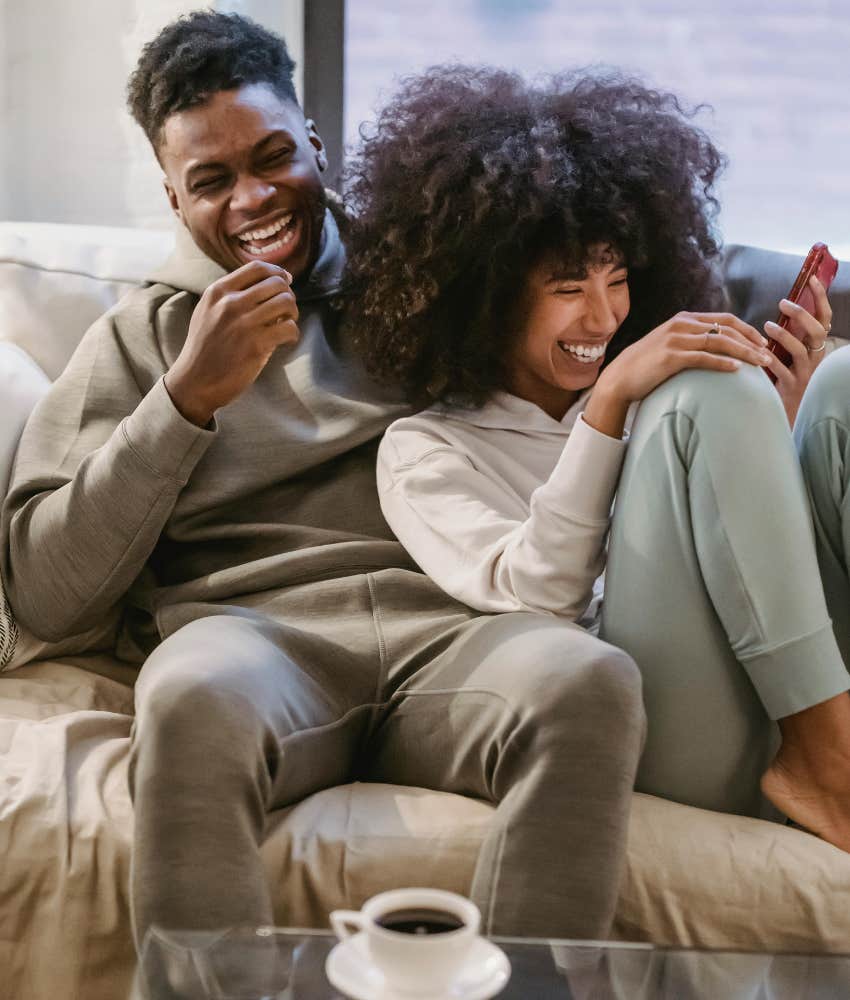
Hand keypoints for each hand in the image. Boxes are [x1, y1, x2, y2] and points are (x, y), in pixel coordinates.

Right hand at [164, 261, 298, 425]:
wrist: (194, 382)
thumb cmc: (205, 349)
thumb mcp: (207, 312)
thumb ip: (229, 297)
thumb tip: (266, 286)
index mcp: (218, 291)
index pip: (257, 268)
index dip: (278, 272)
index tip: (286, 281)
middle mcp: (231, 303)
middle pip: (277, 283)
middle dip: (288, 294)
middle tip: (286, 310)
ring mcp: (244, 323)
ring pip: (286, 302)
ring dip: (293, 313)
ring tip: (287, 324)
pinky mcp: (256, 345)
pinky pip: (289, 328)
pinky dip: (293, 333)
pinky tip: (286, 340)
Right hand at [584, 311, 769, 437]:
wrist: (620, 377)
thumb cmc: (647, 365)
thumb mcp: (670, 345)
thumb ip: (691, 341)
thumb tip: (715, 347)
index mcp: (684, 319)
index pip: (725, 319)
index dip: (747, 330)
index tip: (762, 343)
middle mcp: (681, 325)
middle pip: (727, 328)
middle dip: (751, 341)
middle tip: (769, 355)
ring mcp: (676, 340)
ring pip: (719, 342)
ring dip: (744, 352)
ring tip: (761, 364)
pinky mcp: (671, 357)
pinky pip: (703, 358)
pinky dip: (722, 363)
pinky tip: (736, 370)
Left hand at [763, 275, 832, 426]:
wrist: (787, 412)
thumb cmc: (786, 379)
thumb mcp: (792, 354)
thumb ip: (791, 334)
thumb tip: (782, 309)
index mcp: (816, 347)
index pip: (824, 318)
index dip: (821, 298)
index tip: (812, 279)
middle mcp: (815, 358)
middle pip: (817, 332)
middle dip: (802, 314)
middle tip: (783, 302)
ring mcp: (805, 374)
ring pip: (800, 351)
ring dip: (784, 336)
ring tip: (767, 326)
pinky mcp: (791, 388)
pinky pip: (782, 372)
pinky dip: (770, 360)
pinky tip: (758, 354)